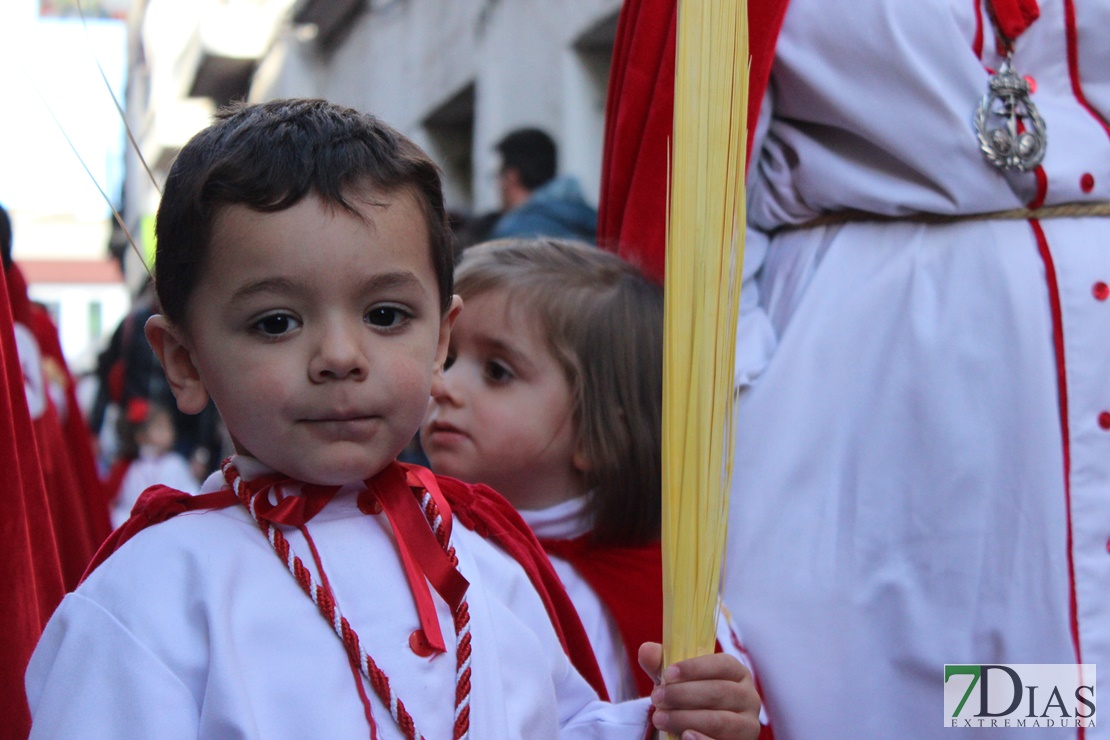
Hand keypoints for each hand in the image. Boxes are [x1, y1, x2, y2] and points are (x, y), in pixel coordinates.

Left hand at [639, 642, 761, 739]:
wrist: (695, 729)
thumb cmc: (689, 697)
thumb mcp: (675, 680)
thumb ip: (661, 663)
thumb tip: (646, 651)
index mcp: (737, 673)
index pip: (722, 664)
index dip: (695, 668)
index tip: (668, 674)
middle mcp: (749, 697)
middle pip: (719, 692)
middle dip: (684, 695)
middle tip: (657, 698)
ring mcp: (748, 725)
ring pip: (720, 721)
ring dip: (686, 719)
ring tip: (659, 718)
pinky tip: (685, 736)